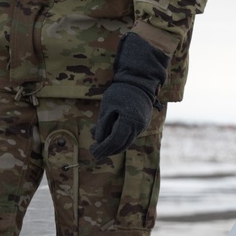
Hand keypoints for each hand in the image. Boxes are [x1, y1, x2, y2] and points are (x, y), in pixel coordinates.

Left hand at [90, 33, 170, 159]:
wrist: (139, 83)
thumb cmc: (121, 92)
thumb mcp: (108, 106)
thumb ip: (103, 124)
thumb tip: (98, 140)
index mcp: (129, 120)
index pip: (115, 140)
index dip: (103, 148)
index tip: (93, 151)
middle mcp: (138, 126)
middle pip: (121, 145)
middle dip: (107, 150)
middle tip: (94, 152)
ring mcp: (142, 126)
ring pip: (126, 142)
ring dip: (113, 147)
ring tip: (100, 146)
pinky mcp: (142, 125)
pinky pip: (130, 137)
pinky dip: (119, 140)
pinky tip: (109, 138)